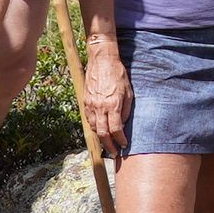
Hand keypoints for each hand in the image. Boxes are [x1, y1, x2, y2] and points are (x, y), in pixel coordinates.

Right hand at [79, 34, 131, 157]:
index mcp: (113, 104)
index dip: (120, 140)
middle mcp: (100, 107)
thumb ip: (126, 110)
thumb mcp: (129, 92)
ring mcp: (90, 104)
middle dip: (108, 145)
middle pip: (102, 133)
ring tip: (106, 143)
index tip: (124, 145)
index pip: (116, 130)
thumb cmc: (118, 74)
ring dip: (100, 137)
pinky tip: (99, 129)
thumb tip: (123, 124)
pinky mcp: (85, 101)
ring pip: (93, 127)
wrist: (102, 60)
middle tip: (113, 152)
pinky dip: (94, 127)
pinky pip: (88, 119)